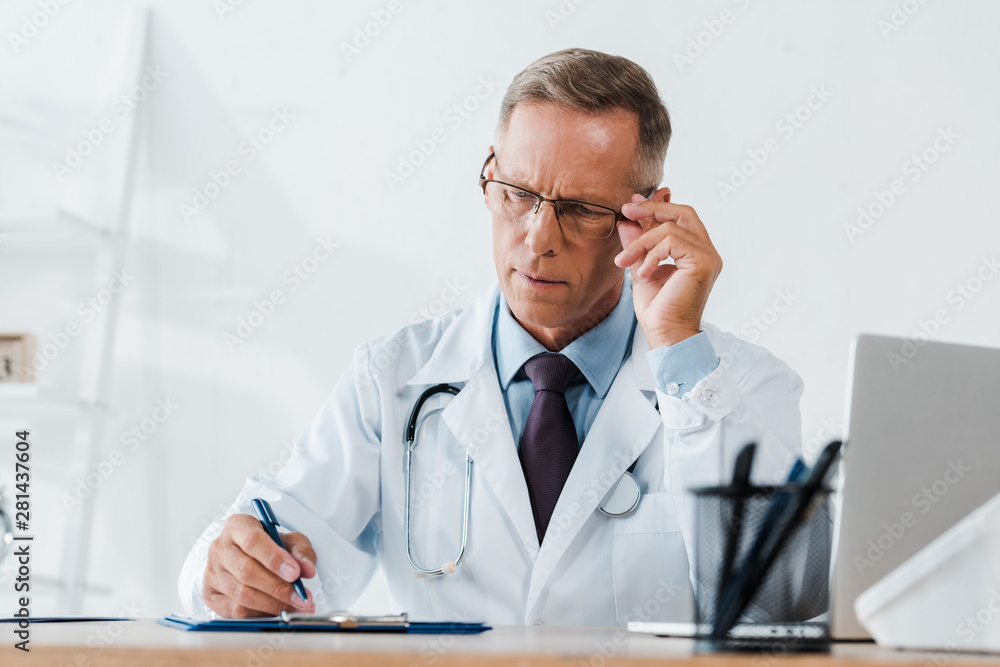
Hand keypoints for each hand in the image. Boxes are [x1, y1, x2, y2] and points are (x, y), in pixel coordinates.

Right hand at [203, 513, 316, 617]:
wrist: (248, 557)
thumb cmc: (269, 547)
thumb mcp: (289, 541)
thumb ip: (301, 552)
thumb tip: (307, 569)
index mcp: (237, 526)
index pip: (253, 541)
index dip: (274, 559)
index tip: (295, 573)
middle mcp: (220, 548)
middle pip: (247, 571)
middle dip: (279, 588)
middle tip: (301, 597)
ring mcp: (212, 572)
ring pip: (242, 594)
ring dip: (273, 604)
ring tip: (295, 606)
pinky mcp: (210, 595)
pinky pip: (235, 611)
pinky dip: (260, 614)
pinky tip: (277, 611)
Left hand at [614, 191, 722, 348]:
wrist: (666, 335)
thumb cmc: (657, 310)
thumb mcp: (641, 268)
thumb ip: (637, 244)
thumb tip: (626, 220)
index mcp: (696, 253)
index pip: (681, 218)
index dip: (658, 206)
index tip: (633, 204)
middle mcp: (707, 252)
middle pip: (683, 212)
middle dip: (652, 208)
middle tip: (627, 210)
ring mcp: (708, 256)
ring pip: (671, 227)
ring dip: (641, 241)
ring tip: (624, 260)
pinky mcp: (703, 261)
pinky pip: (672, 241)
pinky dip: (651, 254)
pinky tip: (643, 273)